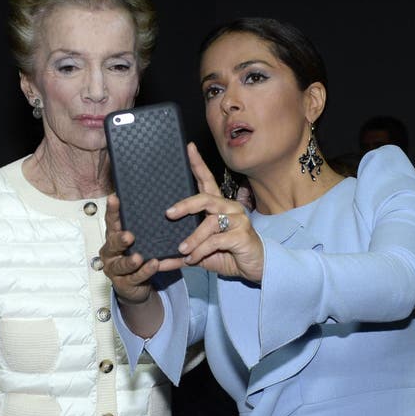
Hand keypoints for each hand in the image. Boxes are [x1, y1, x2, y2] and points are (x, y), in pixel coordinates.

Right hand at [99, 194, 158, 303]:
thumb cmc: (137, 256)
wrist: (137, 285)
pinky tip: (154, 265)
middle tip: (129, 236)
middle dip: (120, 240)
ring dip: (130, 261)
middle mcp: (110, 253)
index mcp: (112, 238)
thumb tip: (155, 203)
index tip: (114, 198)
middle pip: (112, 244)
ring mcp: (115, 270)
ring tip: (139, 257)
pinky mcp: (124, 284)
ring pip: (122, 265)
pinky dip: (145, 271)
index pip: (111, 222)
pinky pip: (135, 277)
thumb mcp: (138, 240)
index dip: (112, 211)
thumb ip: (141, 227)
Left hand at [164, 143, 263, 282]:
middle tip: (169, 214)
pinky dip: (201, 250)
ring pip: (209, 223)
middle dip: (185, 205)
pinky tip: (193, 258)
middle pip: (205, 198)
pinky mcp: (242, 234)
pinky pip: (215, 240)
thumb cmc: (229, 255)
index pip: (207, 181)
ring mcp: (238, 219)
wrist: (256, 267)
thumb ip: (183, 254)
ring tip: (183, 250)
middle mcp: (230, 208)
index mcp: (219, 207)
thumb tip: (159, 260)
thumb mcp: (202, 254)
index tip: (189, 147)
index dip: (198, 164)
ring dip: (193, 239)